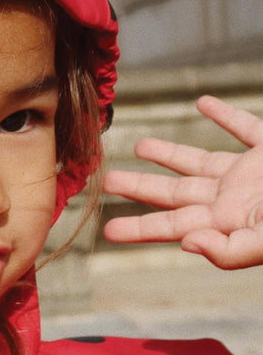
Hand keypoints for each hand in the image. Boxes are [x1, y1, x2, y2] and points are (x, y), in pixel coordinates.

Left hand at [102, 95, 262, 268]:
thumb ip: (228, 251)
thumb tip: (185, 243)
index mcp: (228, 224)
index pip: (172, 225)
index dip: (139, 227)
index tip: (107, 230)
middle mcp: (234, 199)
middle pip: (175, 192)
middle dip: (140, 186)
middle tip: (108, 180)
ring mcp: (252, 174)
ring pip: (201, 160)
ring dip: (171, 153)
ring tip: (139, 145)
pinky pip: (245, 127)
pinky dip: (225, 115)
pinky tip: (203, 103)